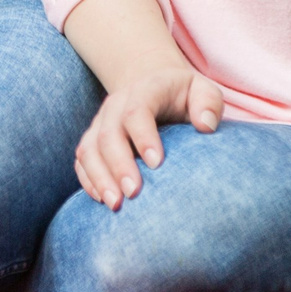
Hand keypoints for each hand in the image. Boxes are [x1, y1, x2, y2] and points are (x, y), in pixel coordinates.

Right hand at [75, 65, 225, 209]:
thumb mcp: (203, 91)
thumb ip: (209, 104)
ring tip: (116, 204)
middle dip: (119, 165)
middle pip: (109, 134)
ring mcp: (101, 122)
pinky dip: (88, 180)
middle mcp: (117, 104)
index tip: (156, 164)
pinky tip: (101, 200)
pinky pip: (82, 160)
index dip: (143, 137)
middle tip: (134, 193)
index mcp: (146, 89)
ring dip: (100, 178)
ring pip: (89, 149)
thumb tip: (204, 126)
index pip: (137, 111)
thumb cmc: (185, 97)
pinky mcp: (92, 140)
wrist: (155, 87)